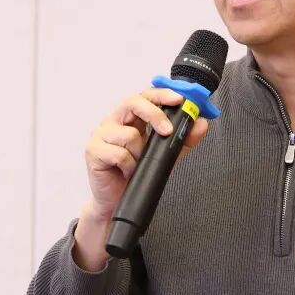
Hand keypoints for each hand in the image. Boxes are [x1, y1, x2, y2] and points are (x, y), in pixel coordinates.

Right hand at [84, 88, 208, 220]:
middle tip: (168, 130)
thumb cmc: (137, 172)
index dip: (162, 94)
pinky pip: (118, 153)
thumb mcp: (166, 154)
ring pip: (128, 133)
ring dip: (140, 152)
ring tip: (138, 163)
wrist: (115, 199)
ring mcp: (101, 134)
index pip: (146, 96)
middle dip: (154, 114)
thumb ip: (183, 139)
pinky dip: (128, 165)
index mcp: (131, 117)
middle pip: (133, 102)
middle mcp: (114, 121)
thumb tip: (201, 124)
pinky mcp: (93, 150)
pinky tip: (127, 171)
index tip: (179, 99)